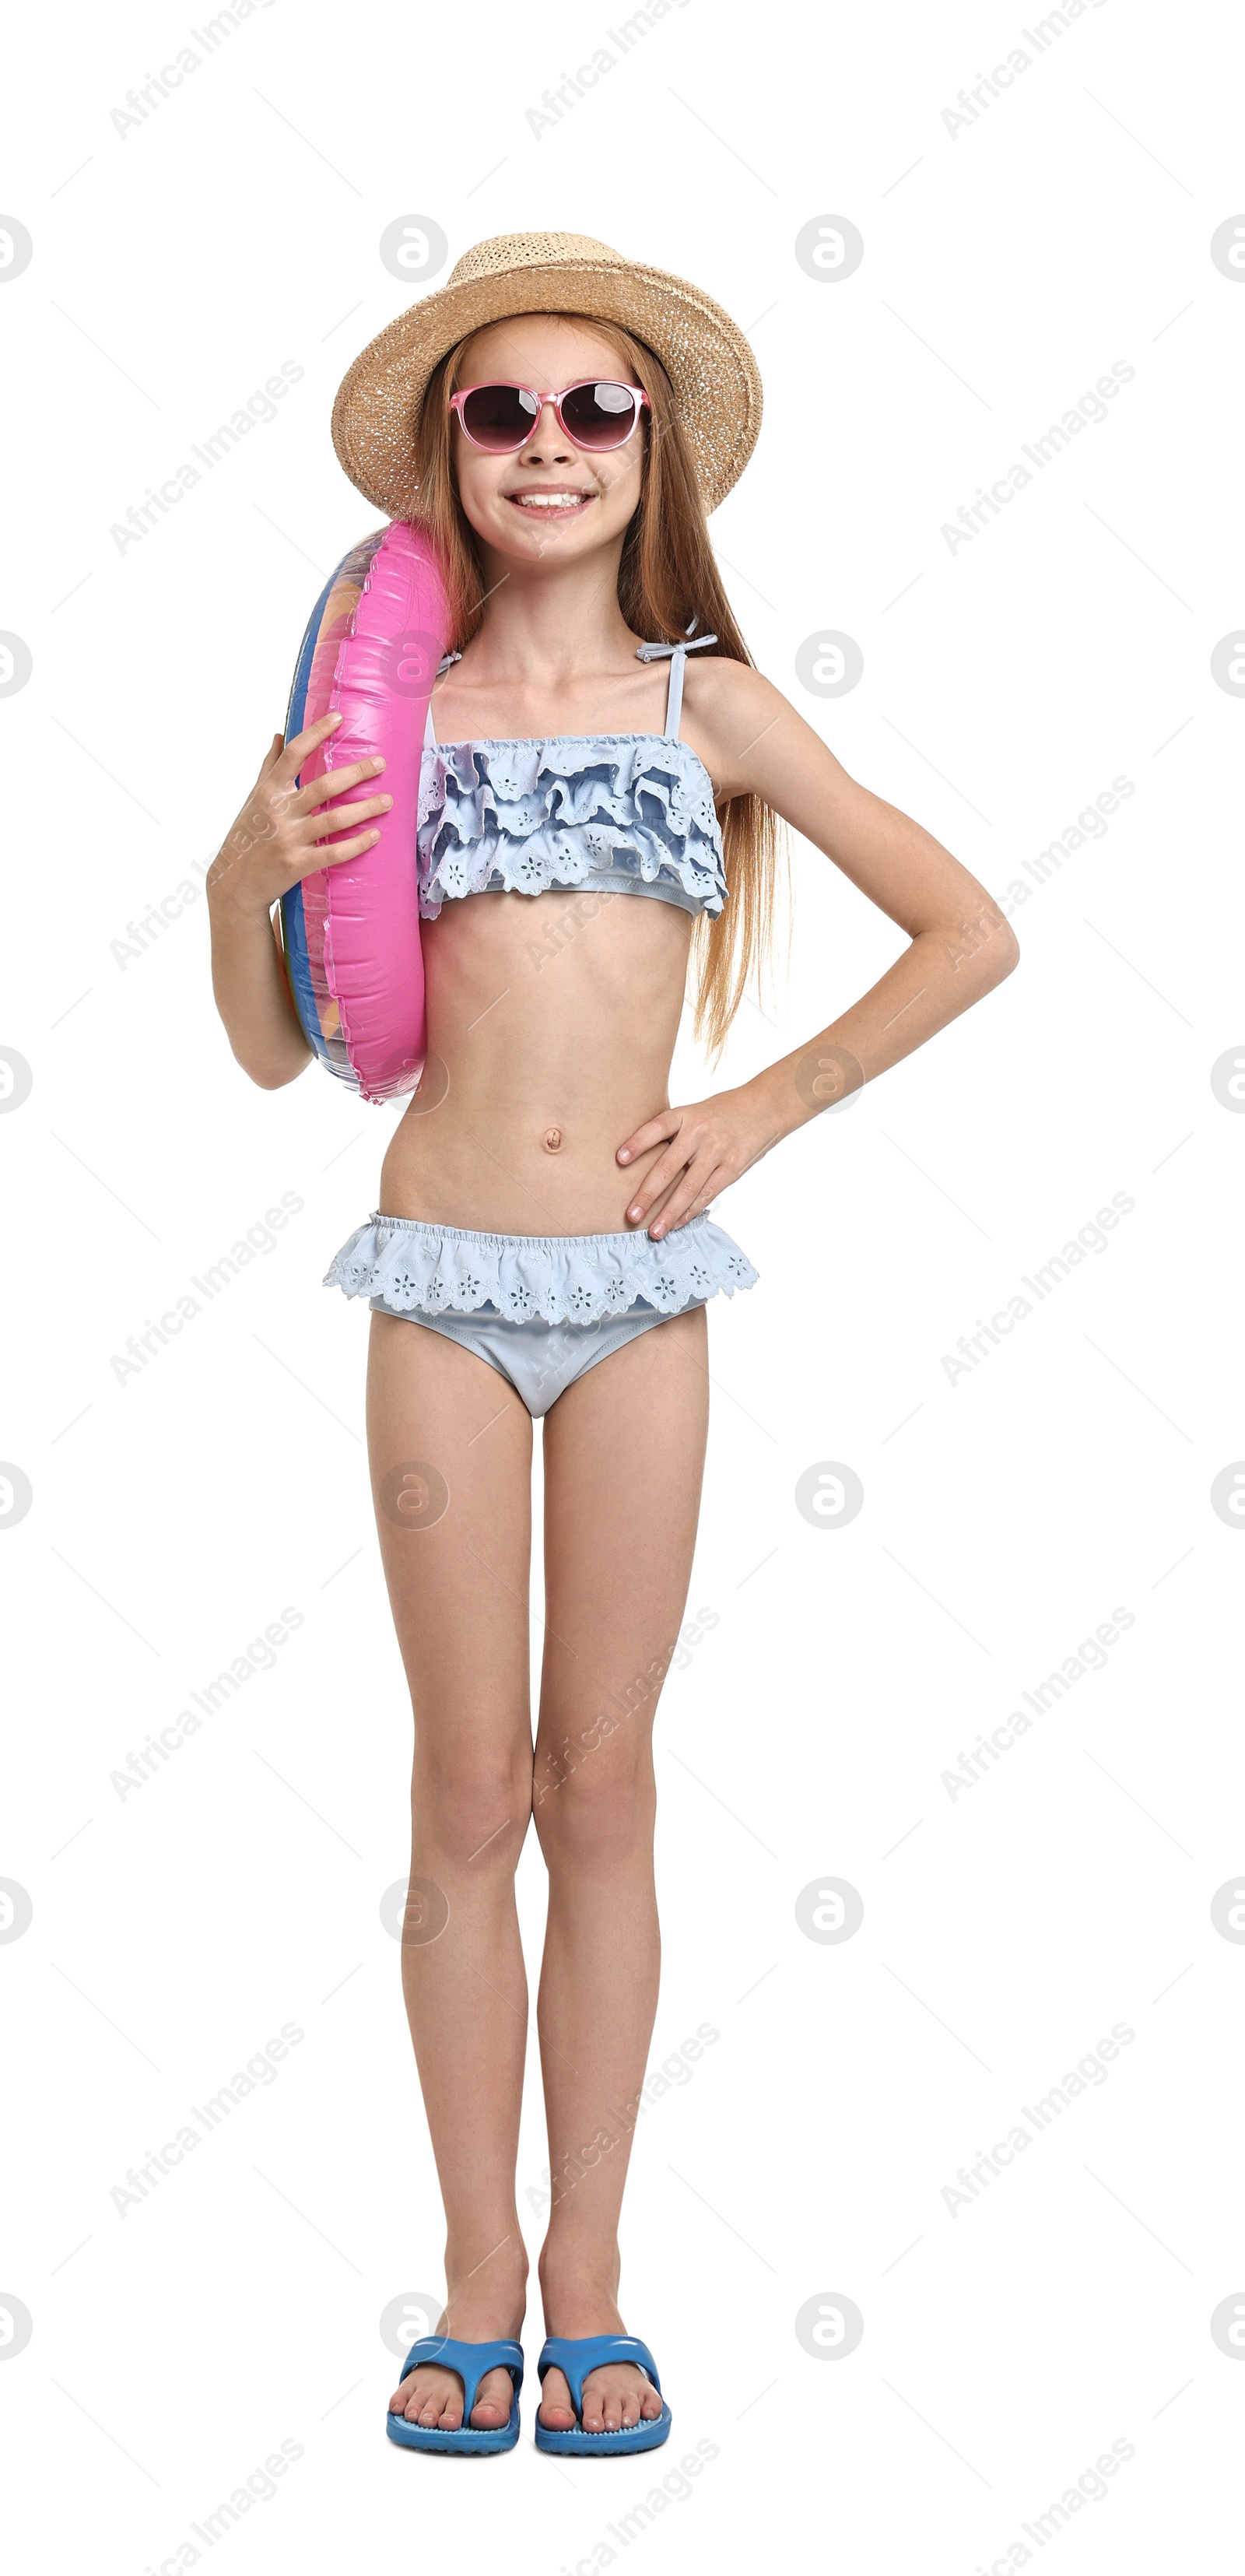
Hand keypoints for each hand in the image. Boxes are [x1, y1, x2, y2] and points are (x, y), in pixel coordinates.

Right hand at [207, 712, 392, 918]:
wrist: (234, 883)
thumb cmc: (247, 835)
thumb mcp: (253, 799)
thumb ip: (268, 767)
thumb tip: (278, 734)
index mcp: (269, 791)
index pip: (293, 754)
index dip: (315, 733)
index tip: (338, 718)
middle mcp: (279, 811)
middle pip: (323, 787)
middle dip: (355, 774)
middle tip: (380, 763)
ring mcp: (289, 838)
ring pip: (333, 820)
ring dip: (364, 809)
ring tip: (387, 801)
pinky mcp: (297, 864)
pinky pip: (333, 853)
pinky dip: (355, 845)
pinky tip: (374, 836)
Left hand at [616, 1084, 780, 1236]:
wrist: (765, 1106)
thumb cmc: (722, 1112)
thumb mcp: (695, 1112)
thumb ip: (674, 1133)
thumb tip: (643, 1162)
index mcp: (686, 1115)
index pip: (657, 1128)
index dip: (637, 1143)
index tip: (619, 1159)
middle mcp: (700, 1133)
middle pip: (668, 1166)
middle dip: (648, 1194)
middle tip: (631, 1215)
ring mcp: (718, 1151)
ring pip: (689, 1188)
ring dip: (670, 1213)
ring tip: (655, 1232)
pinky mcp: (733, 1167)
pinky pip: (708, 1194)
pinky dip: (691, 1211)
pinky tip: (677, 1223)